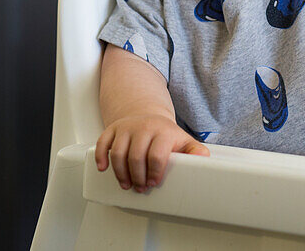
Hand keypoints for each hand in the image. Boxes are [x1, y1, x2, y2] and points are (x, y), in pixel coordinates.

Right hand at [95, 113, 209, 191]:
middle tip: (140, 188)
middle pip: (136, 157)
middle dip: (137, 177)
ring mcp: (127, 127)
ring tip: (126, 184)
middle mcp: (144, 127)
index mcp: (163, 131)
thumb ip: (194, 151)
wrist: (148, 117)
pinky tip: (103, 168)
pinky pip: (102, 143)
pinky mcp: (113, 129)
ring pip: (118, 152)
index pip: (157, 155)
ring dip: (120, 173)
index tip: (153, 183)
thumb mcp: (183, 141)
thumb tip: (203, 159)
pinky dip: (100, 157)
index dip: (154, 173)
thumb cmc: (165, 134)